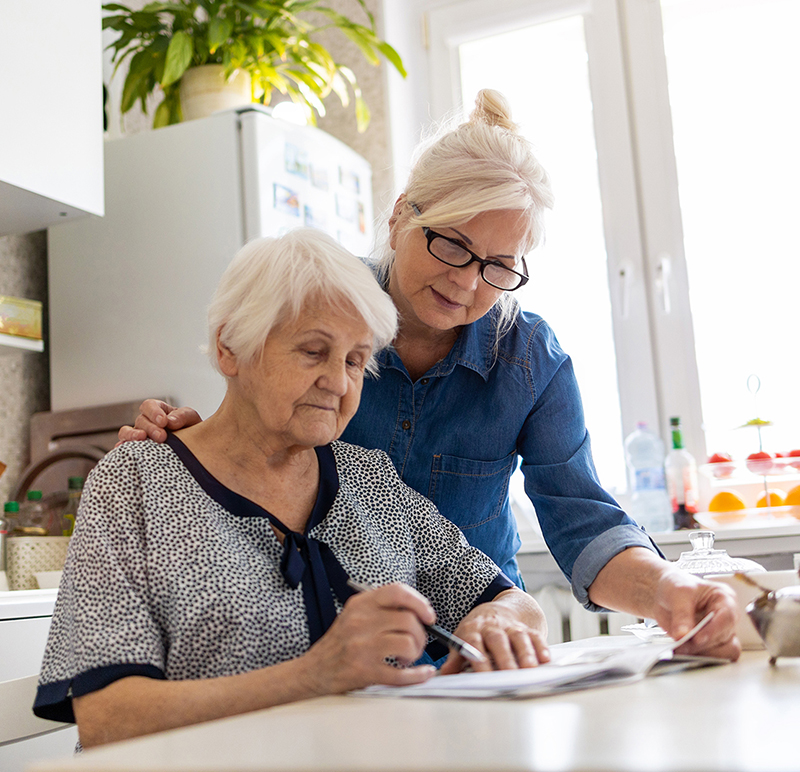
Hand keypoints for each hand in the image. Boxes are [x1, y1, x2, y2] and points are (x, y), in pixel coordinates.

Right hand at [116, 400, 202, 445]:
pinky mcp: (137, 450)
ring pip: (126, 432)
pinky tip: (122, 449)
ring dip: (132, 435)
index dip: (154, 412)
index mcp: (159, 411)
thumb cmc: (191, 429)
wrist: (194, 448)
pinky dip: (122, 446)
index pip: (149, 405)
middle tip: (161, 437)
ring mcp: (140, 436)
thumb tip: (171, 421)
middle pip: (140, 420)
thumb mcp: (192, 418)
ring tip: (141, 439)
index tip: (163, 421)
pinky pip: (124, 447)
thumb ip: (183, 416)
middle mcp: (146, 422)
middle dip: (150, 428)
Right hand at [300, 583, 436, 694]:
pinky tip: (421, 674)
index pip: (397, 592)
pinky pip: (401, 674)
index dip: (419, 602)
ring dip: (415, 653)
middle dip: (421, 634)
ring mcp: (361, 647)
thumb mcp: (355, 615)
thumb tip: (419, 611)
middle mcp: (360, 622)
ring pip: (408, 643)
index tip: (428, 616)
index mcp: (360, 604)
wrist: (313, 672)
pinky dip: (418, 675)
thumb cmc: (340, 644)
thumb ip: (381, 608)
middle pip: (408, 620)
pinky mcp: (364, 672)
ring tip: (406, 658)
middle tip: (416, 643)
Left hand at [440, 591, 549, 674]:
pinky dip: (541, 647)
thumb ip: (455, 658)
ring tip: (529, 669)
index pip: (474, 644)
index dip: (478, 659)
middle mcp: (492, 627)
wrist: (495, 608)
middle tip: (509, 676)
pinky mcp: (526, 628)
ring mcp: (510, 626)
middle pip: (498, 641)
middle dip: (504, 658)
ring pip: (518, 638)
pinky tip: (545, 659)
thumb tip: (443, 675)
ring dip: (525, 653)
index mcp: (473, 630)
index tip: (482, 675)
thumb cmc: (476, 631)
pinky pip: (535, 636)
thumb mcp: (461, 639)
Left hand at [652, 569, 740, 660]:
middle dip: (704, 645)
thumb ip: (681, 614)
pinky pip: (710, 656)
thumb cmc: (677, 586)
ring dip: (702, 654)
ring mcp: (719, 633)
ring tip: (681, 649)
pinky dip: (697, 657)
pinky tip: (682, 652)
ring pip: (723, 653)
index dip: (713, 630)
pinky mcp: (710, 645)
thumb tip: (683, 635)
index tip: (697, 639)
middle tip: (683, 645)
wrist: (664, 594)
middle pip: (726, 639)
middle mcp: (726, 618)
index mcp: (725, 599)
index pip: (727, 618)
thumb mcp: (678, 592)